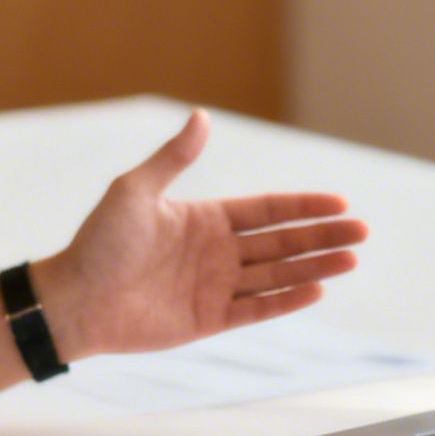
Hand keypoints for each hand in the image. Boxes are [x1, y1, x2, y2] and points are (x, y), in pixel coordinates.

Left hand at [36, 109, 368, 359]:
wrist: (73, 299)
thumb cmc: (98, 243)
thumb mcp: (134, 190)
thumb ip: (173, 158)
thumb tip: (202, 116)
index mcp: (204, 218)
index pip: (267, 210)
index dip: (303, 207)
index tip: (339, 203)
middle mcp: (216, 252)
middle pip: (282, 242)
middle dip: (322, 236)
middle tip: (361, 231)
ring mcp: (215, 287)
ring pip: (277, 275)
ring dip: (315, 267)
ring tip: (351, 259)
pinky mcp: (208, 320)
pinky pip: (255, 309)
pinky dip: (286, 301)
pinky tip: (316, 291)